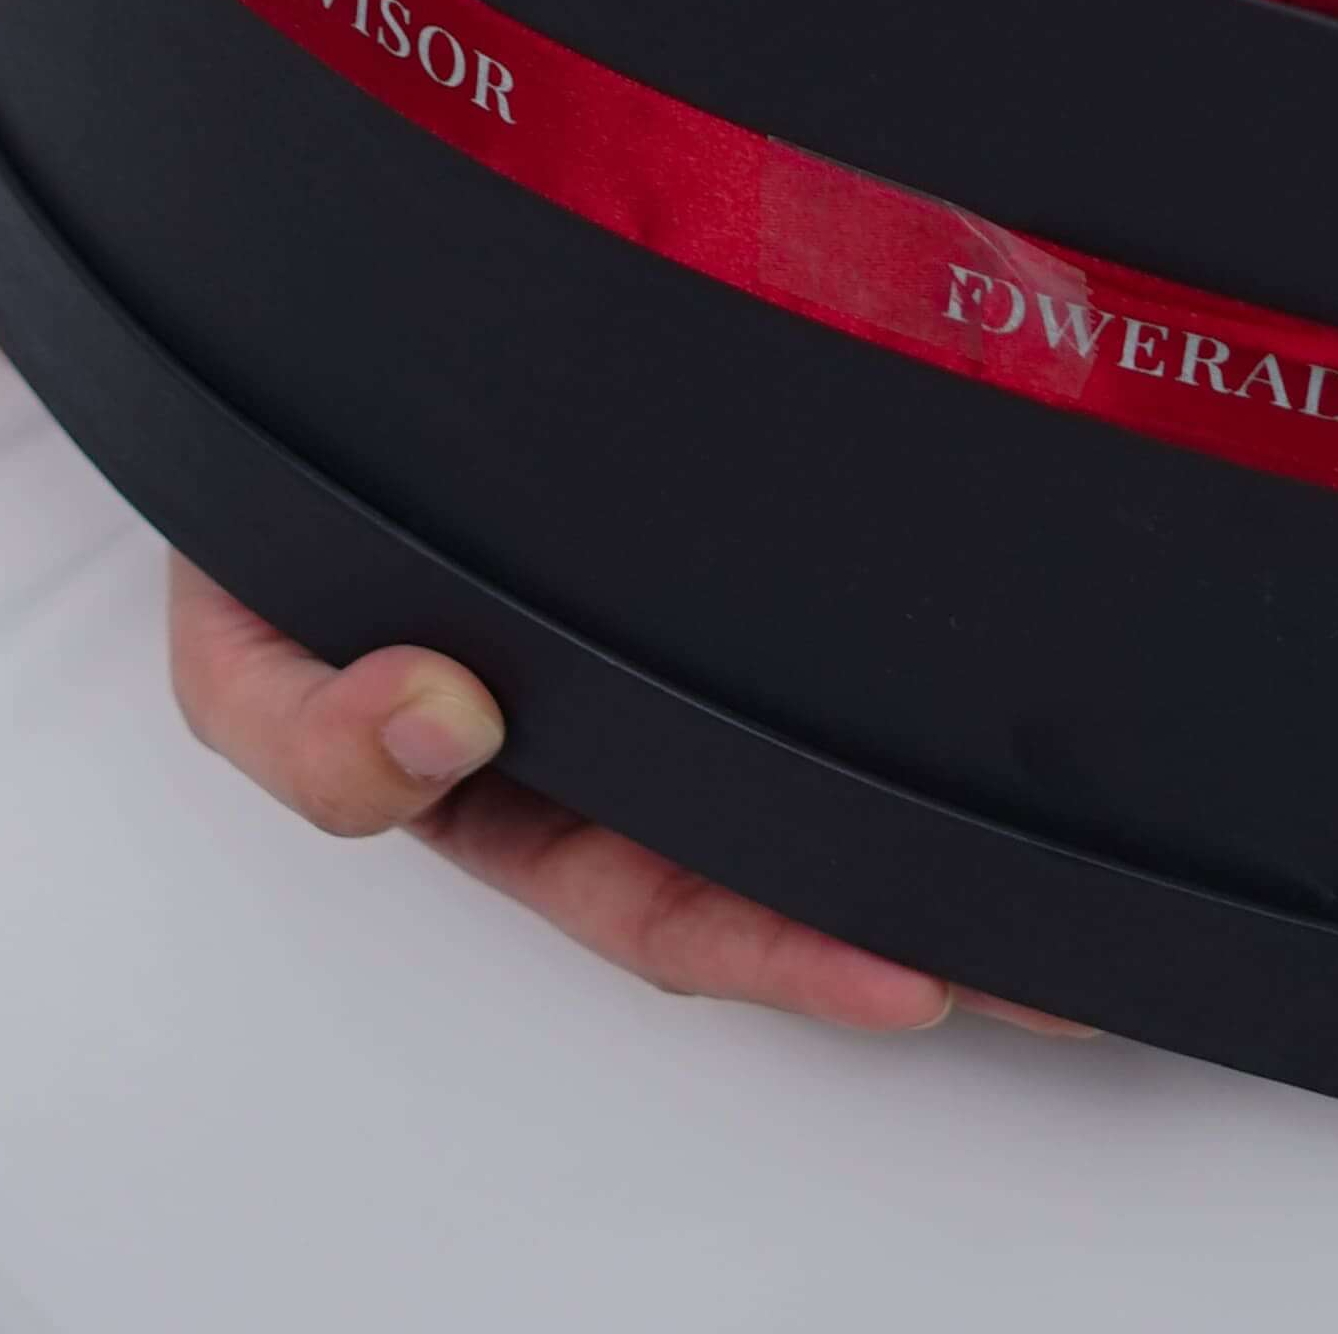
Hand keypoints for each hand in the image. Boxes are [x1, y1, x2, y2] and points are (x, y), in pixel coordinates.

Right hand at [166, 557, 1089, 1032]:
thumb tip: (440, 718)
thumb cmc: (275, 535)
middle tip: (1063, 942)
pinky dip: (926, 633)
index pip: (676, 898)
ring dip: (956, 779)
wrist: (295, 360)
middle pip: (793, 833)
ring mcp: (691, 613)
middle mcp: (633, 715)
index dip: (788, 947)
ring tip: (1094, 833)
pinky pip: (829, 587)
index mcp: (535, 786)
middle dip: (927, 898)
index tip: (908, 977)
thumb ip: (307, 726)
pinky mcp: (729, 497)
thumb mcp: (242, 653)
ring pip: (834, 719)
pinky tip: (1032, 657)